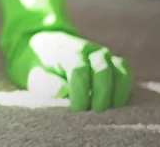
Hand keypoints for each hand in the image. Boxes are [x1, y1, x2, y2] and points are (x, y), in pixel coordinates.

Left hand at [6, 31, 132, 111]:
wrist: (44, 46)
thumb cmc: (38, 66)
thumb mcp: (34, 73)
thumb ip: (47, 83)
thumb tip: (63, 92)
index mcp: (66, 49)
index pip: (78, 70)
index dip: (80, 92)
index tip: (76, 110)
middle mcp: (89, 49)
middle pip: (102, 70)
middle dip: (99, 95)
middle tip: (93, 114)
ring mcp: (104, 54)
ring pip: (120, 71)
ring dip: (115, 94)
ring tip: (105, 112)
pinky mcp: (113, 63)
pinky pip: (125, 75)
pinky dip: (123, 90)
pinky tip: (113, 105)